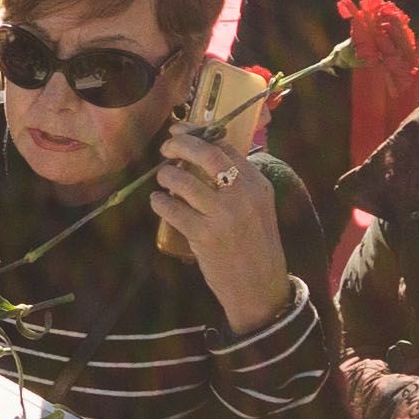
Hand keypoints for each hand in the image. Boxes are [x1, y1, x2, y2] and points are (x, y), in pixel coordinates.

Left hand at [146, 123, 291, 333]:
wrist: (259, 287)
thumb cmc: (254, 245)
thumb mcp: (258, 207)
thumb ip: (237, 183)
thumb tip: (203, 154)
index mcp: (257, 184)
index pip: (225, 147)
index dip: (198, 134)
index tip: (180, 131)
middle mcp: (243, 195)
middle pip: (205, 154)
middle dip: (179, 145)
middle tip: (165, 148)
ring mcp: (223, 216)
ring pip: (182, 181)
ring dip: (165, 176)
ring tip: (163, 180)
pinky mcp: (203, 236)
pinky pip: (171, 209)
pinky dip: (159, 202)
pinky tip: (158, 202)